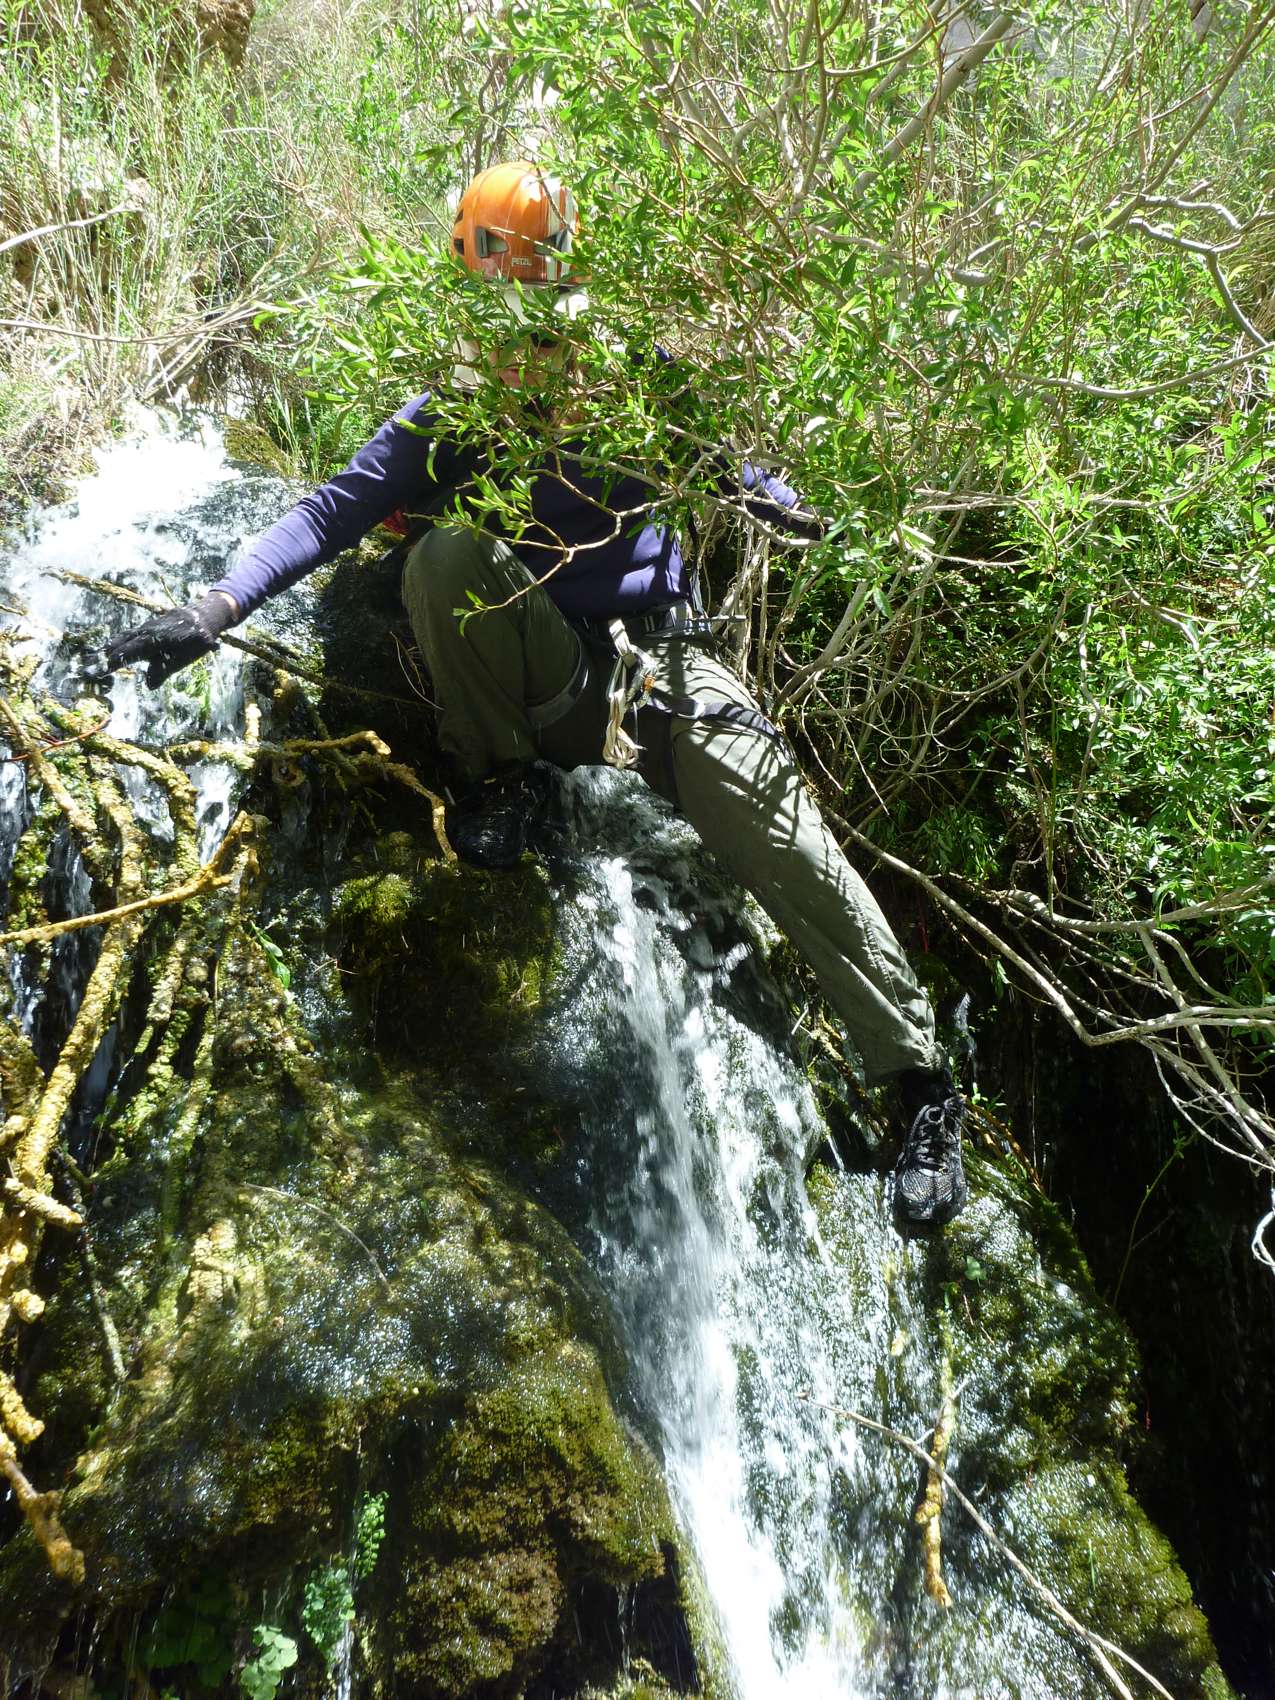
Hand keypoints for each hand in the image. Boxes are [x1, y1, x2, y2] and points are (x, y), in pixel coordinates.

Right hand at [99, 592, 237, 687]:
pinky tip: (106, 650)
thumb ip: (166, 670)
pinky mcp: (145, 629)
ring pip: (121, 639)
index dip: (114, 662)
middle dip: (102, 658)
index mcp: (154, 641)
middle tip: (85, 670)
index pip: (129, 652)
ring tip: (90, 661)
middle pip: (119, 645)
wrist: (202, 616)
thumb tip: (149, 686)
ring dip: (105, 650)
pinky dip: (114, 643)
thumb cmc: (196, 640)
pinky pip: (126, 636)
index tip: (100, 671)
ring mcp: (144, 629)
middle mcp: (145, 632)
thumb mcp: (186, 658)